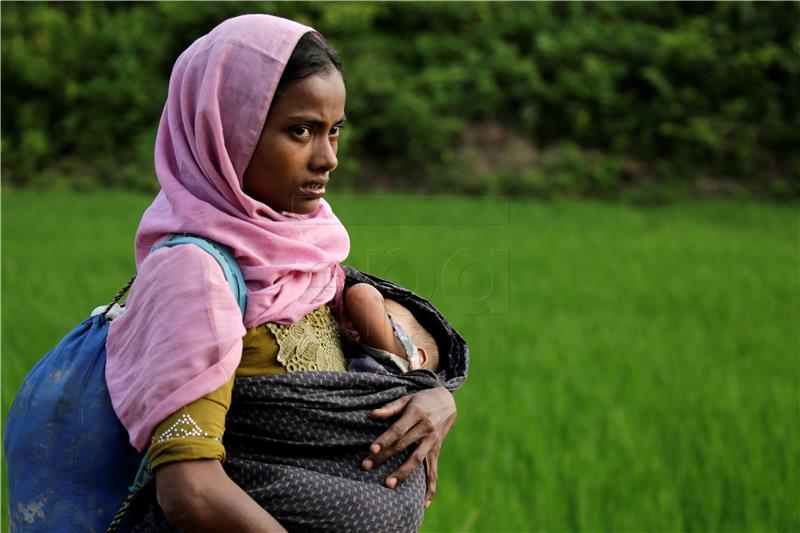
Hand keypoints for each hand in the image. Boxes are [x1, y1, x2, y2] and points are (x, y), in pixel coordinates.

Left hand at [361, 387, 455, 507]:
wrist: (447, 402)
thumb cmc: (422, 400)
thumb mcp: (407, 398)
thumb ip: (390, 408)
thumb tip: (372, 414)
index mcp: (417, 413)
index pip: (399, 429)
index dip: (385, 439)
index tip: (371, 449)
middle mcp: (426, 429)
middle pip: (403, 445)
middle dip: (384, 457)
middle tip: (366, 466)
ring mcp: (432, 442)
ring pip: (417, 460)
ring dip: (402, 473)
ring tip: (388, 484)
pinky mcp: (436, 451)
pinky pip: (434, 471)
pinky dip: (430, 488)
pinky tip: (424, 503)